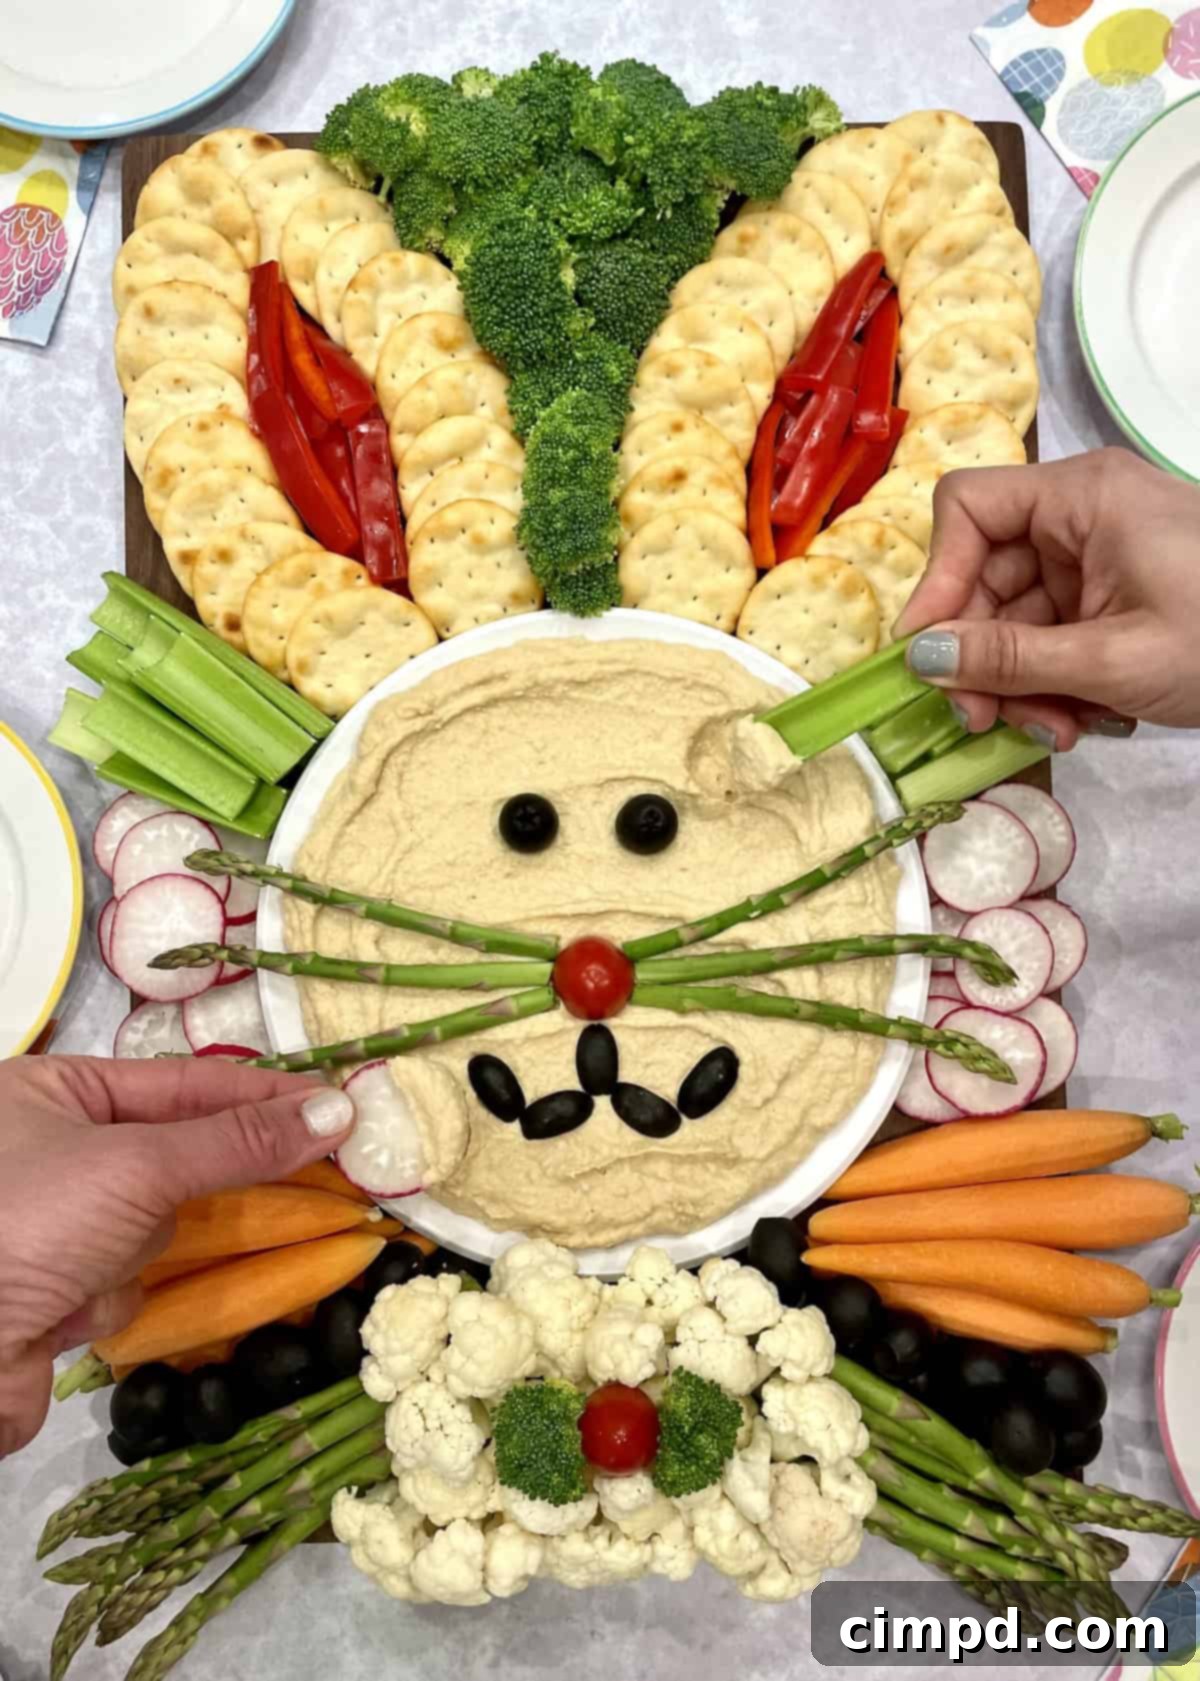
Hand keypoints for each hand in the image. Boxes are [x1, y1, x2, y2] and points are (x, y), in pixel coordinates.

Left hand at [0, 1056, 354, 1457]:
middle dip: (207, 1176)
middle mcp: (51, 1148)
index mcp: (52, 1091)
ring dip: (140, 1251)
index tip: (338, 1104)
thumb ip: (239, 1142)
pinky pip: (127, 1278)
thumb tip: (338, 1110)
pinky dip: (112, 1297)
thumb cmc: (29, 1224)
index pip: (182, 1081)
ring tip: (96, 1265)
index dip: (262, 1094)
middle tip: (316, 1167)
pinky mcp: (59, 1288)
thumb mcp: (139, 1166)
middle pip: (174, 1153)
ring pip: (155, 1223)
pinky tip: (71, 1310)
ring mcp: (55, 1223)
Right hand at [895, 448, 1199, 750]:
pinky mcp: (1114, 597)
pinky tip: (1079, 719)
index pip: (969, 509)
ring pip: (1016, 618)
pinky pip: (1054, 636)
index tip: (929, 655)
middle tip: (981, 721)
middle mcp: (1081, 516)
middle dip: (982, 655)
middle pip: (986, 576)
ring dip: (1019, 683)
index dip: (938, 579)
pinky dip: (1054, 682)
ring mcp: (1098, 558)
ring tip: (1054, 729)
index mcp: (1082, 498)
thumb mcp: (1113, 659)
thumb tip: (921, 660)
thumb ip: (1010, 659)